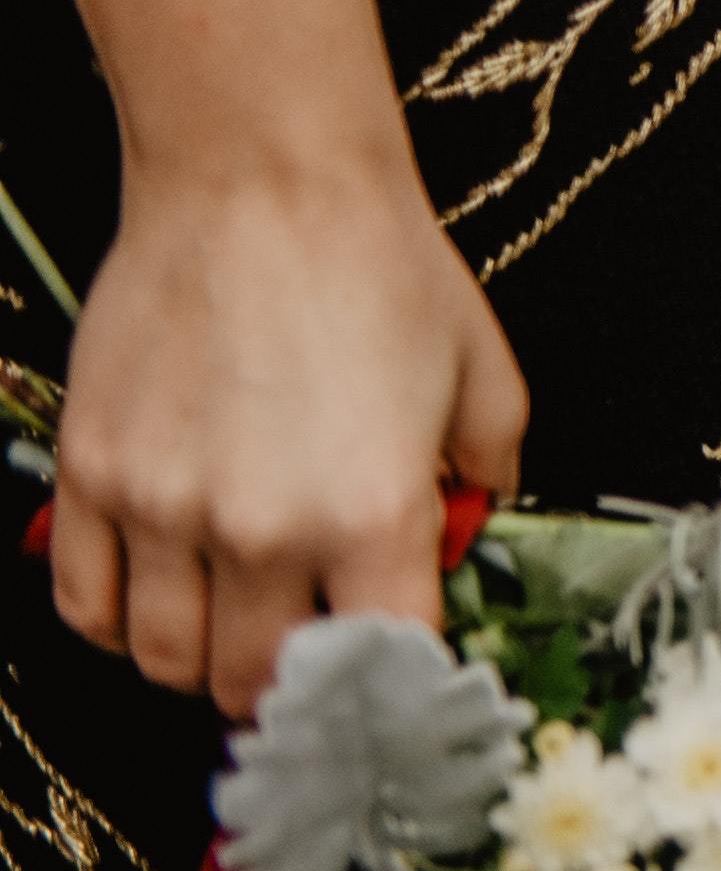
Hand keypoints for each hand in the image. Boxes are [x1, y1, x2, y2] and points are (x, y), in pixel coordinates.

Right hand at [44, 163, 523, 715]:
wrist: (263, 183)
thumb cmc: (379, 267)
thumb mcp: (484, 370)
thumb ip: (488, 469)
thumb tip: (475, 523)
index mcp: (371, 514)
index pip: (380, 663)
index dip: (390, 687)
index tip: (390, 687)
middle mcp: (262, 530)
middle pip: (256, 681)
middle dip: (288, 686)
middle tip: (303, 655)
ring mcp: (162, 509)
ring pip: (164, 659)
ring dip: (200, 660)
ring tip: (232, 623)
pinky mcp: (92, 477)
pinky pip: (82, 605)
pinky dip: (116, 623)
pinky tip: (155, 593)